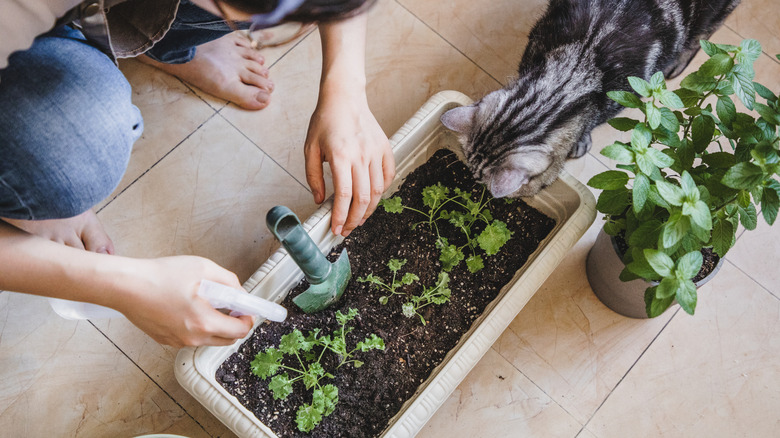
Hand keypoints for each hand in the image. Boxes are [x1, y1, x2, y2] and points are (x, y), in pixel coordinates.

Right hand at [113, 256, 253, 347]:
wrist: (126, 286)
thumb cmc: (161, 275)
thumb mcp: (203, 268)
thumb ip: (229, 282)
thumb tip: (240, 293)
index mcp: (205, 322)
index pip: (240, 331)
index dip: (248, 318)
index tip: (247, 309)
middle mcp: (192, 338)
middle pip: (227, 339)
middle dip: (234, 324)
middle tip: (230, 306)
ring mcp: (177, 342)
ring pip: (208, 338)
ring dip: (215, 324)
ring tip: (206, 302)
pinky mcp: (165, 340)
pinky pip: (190, 336)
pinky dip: (196, 325)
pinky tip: (187, 307)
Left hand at [304, 90, 394, 236]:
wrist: (345, 97)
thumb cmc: (325, 120)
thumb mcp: (310, 149)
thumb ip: (313, 177)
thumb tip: (320, 200)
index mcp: (340, 155)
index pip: (344, 195)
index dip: (341, 216)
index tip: (337, 228)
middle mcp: (361, 155)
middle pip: (363, 198)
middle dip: (355, 219)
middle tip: (347, 229)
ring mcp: (376, 151)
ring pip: (378, 191)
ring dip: (369, 209)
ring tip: (359, 218)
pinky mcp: (385, 148)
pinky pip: (388, 176)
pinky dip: (382, 191)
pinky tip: (372, 198)